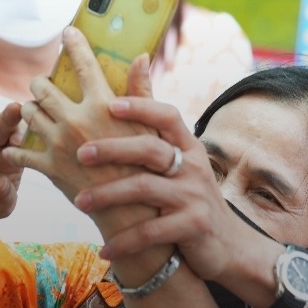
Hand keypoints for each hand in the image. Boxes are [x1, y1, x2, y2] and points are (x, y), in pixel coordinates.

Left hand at [4, 27, 155, 202]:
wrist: (134, 212)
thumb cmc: (149, 169)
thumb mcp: (152, 126)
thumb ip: (142, 90)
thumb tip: (141, 56)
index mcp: (103, 105)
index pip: (85, 64)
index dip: (74, 44)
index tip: (67, 33)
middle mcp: (77, 120)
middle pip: (43, 88)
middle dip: (39, 83)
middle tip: (42, 84)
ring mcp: (60, 144)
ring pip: (28, 114)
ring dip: (27, 109)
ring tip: (32, 110)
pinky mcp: (49, 169)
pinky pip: (21, 153)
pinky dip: (15, 148)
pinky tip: (13, 147)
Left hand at [66, 96, 273, 278]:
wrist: (228, 245)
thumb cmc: (191, 197)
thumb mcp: (180, 159)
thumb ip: (154, 120)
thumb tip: (138, 59)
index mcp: (188, 146)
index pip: (167, 116)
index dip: (141, 107)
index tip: (109, 105)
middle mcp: (193, 166)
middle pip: (151, 149)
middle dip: (113, 149)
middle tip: (80, 154)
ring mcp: (194, 196)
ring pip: (145, 189)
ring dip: (108, 195)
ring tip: (79, 202)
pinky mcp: (192, 227)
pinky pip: (150, 232)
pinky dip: (124, 241)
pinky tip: (104, 248)